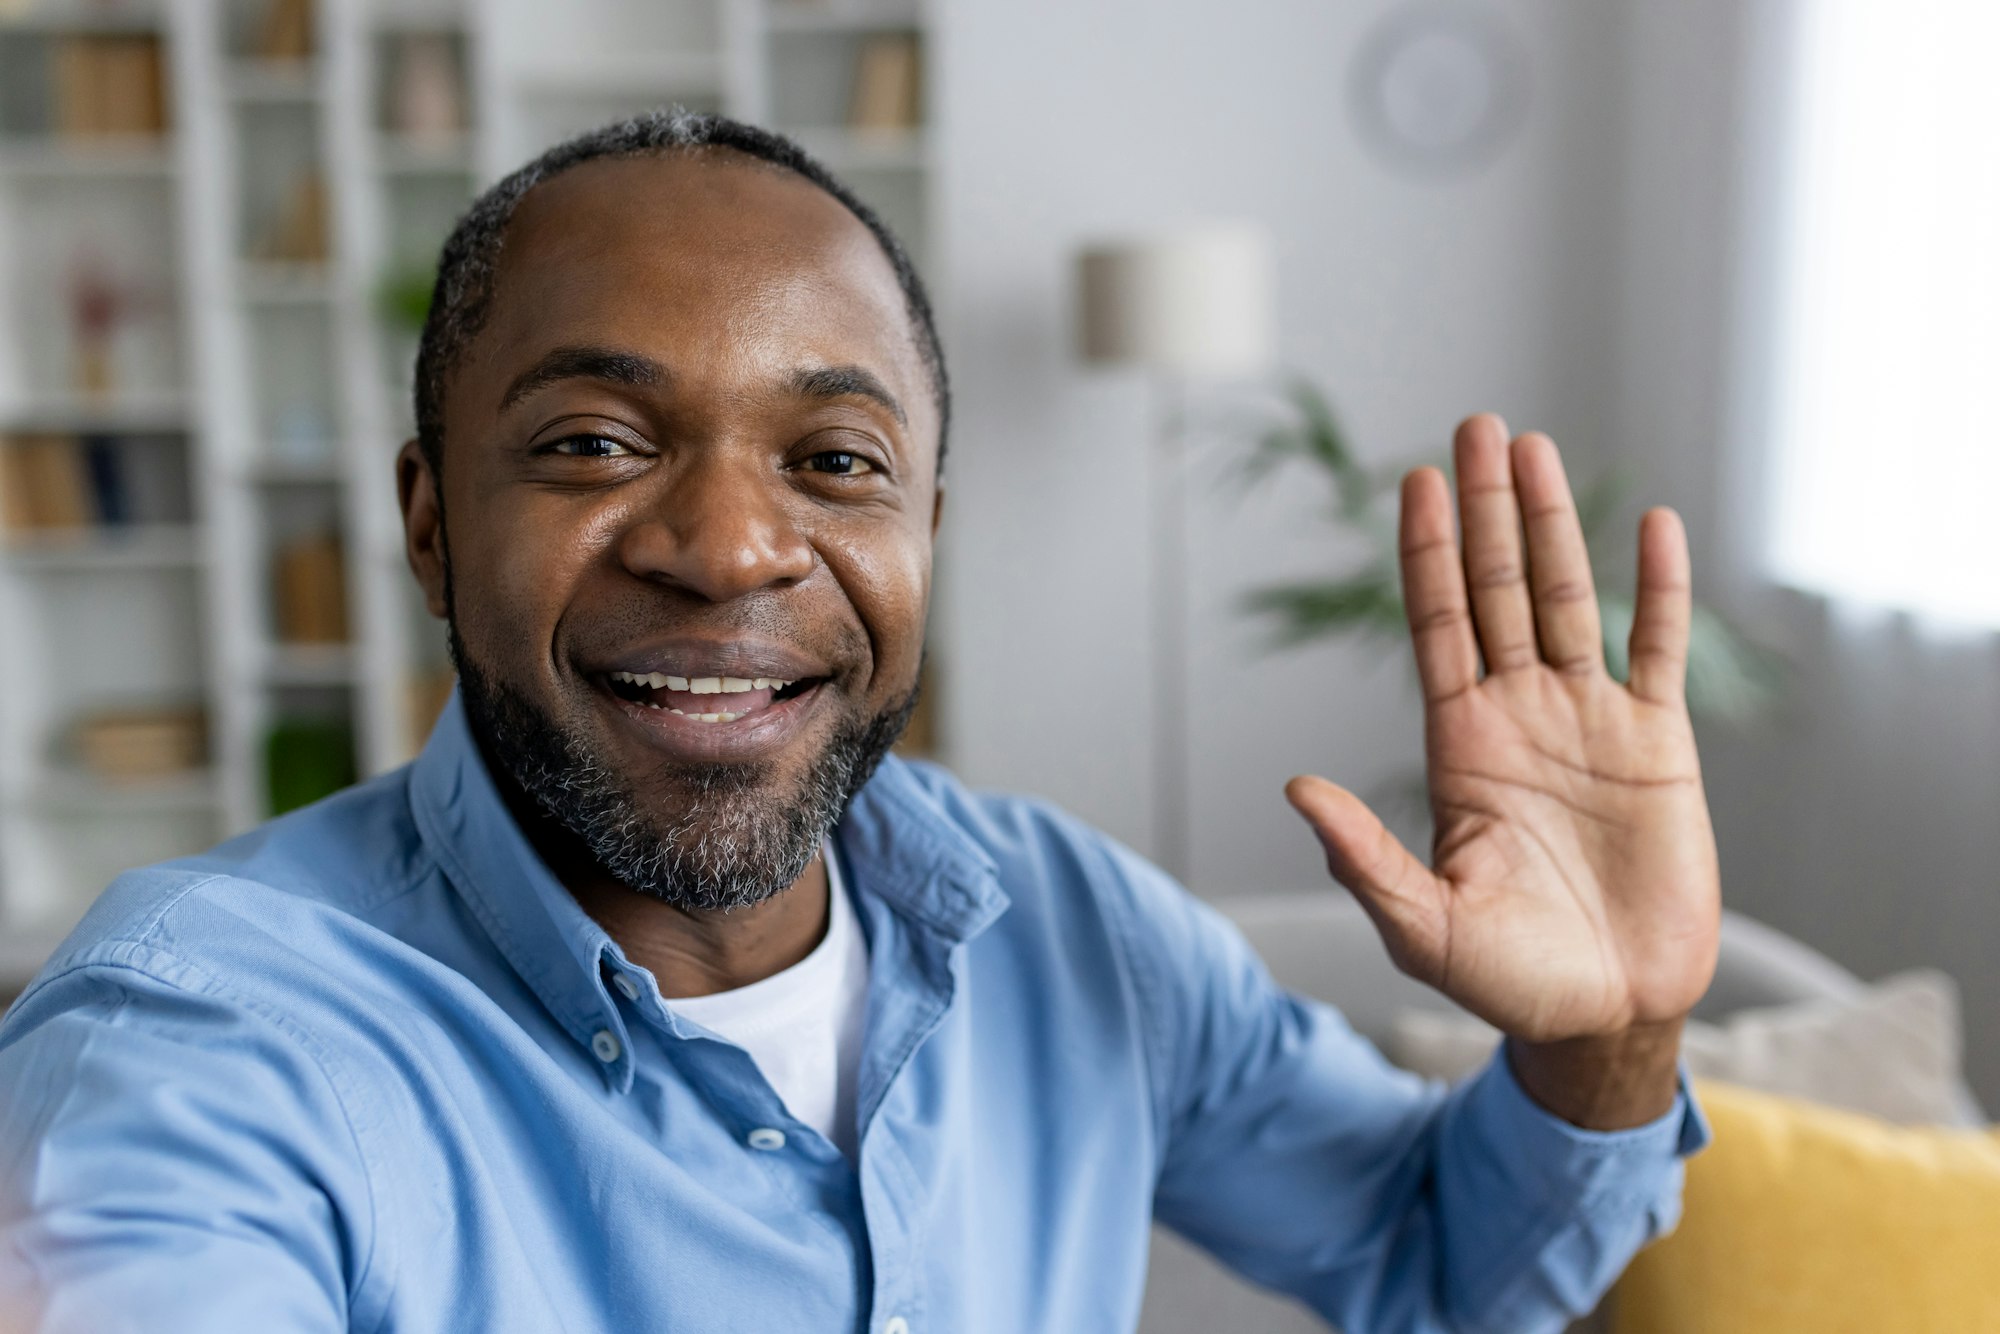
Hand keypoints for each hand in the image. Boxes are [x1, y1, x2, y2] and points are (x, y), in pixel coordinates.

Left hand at [1286, 415, 1719, 1046]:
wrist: (1604, 1013)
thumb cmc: (1506, 978)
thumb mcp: (1422, 924)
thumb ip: (1364, 857)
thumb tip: (1294, 791)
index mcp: (1459, 743)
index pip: (1437, 624)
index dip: (1428, 553)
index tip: (1415, 481)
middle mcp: (1519, 715)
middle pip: (1498, 589)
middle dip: (1486, 510)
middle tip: (1476, 425)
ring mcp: (1589, 722)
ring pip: (1569, 599)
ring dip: (1555, 525)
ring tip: (1536, 448)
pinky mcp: (1660, 746)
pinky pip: (1660, 649)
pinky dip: (1659, 589)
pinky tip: (1651, 523)